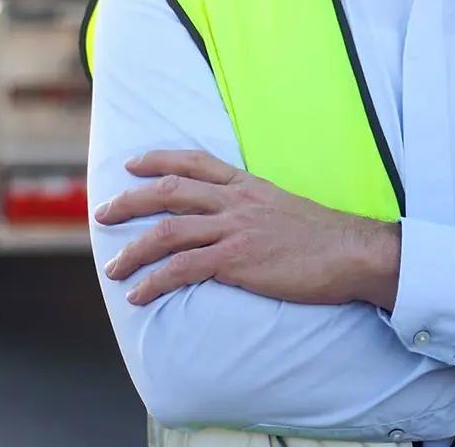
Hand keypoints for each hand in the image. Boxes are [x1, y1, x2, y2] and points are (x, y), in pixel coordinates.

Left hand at [95, 149, 401, 308]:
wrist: (352, 253)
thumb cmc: (323, 238)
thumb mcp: (283, 207)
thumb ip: (254, 208)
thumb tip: (235, 220)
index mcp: (247, 185)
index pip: (193, 162)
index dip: (157, 160)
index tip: (132, 164)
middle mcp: (235, 201)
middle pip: (168, 191)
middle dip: (129, 201)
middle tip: (102, 213)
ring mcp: (234, 230)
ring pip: (168, 231)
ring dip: (133, 250)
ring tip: (113, 268)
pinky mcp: (237, 261)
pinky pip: (183, 270)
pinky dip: (154, 282)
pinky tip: (138, 295)